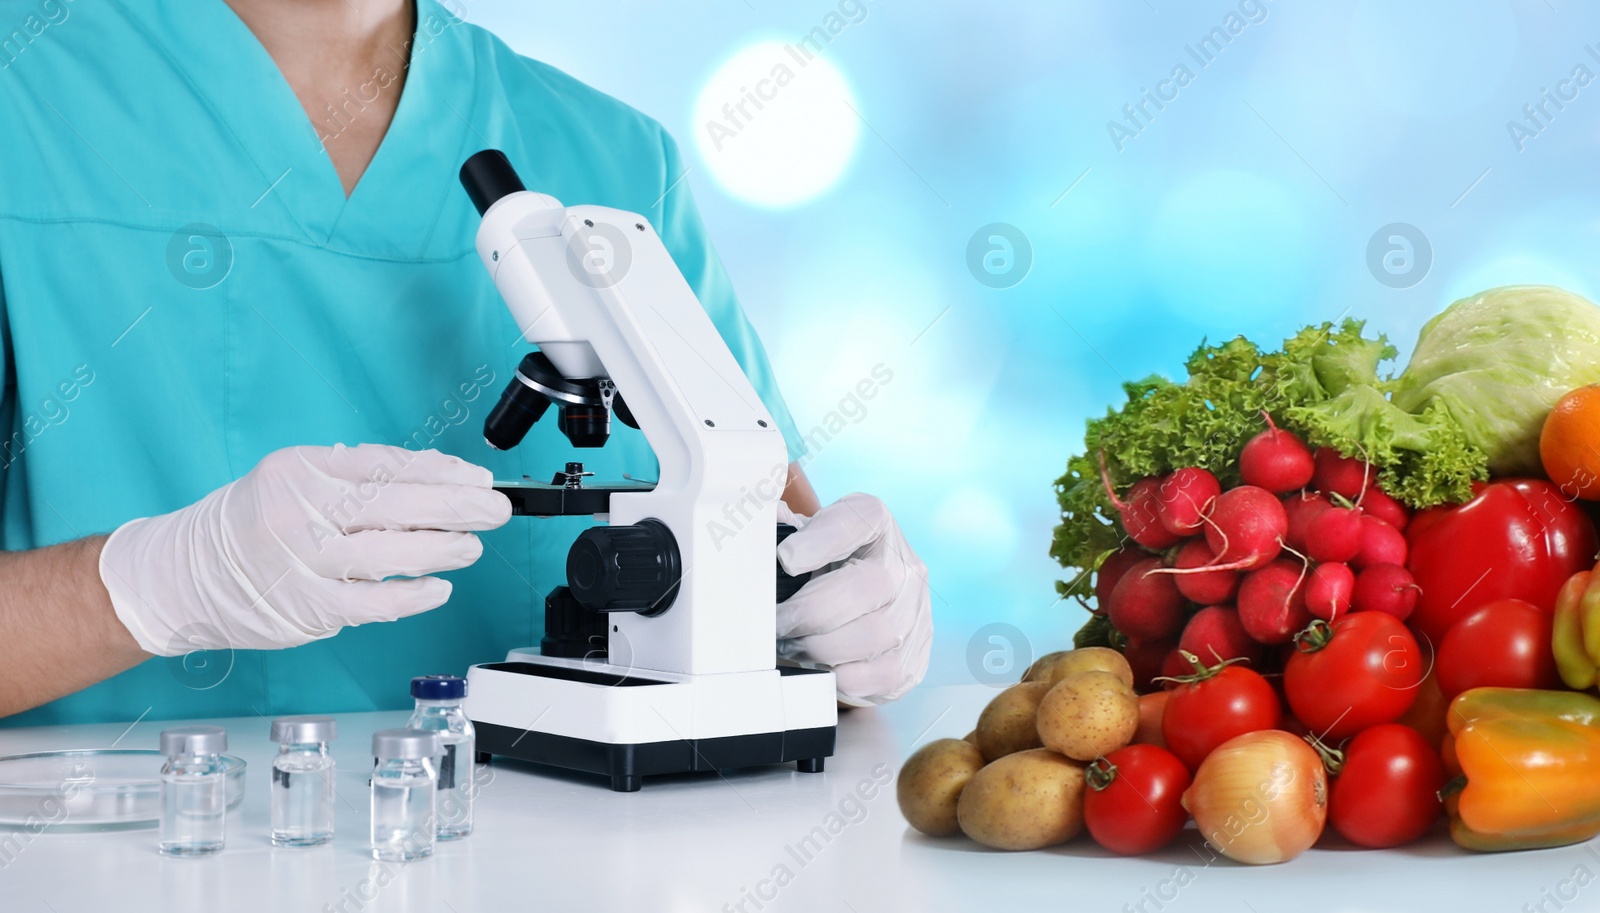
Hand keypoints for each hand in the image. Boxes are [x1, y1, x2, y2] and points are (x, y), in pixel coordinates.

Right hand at [100, 444, 510, 654]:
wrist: (184, 576)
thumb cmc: (256, 524)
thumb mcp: (300, 481)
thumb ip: (364, 478)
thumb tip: (443, 477)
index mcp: (301, 470)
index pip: (386, 465)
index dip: (440, 472)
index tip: (478, 478)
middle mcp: (299, 511)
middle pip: (394, 504)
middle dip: (456, 506)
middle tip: (494, 509)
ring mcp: (301, 562)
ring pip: (388, 553)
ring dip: (441, 549)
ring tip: (470, 547)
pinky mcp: (305, 608)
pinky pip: (371, 604)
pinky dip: (411, 596)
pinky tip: (436, 587)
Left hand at [777, 493, 931, 705]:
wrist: (865, 608)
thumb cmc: (826, 570)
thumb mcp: (807, 538)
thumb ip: (784, 531)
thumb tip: (762, 529)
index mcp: (876, 524)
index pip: (858, 520)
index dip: (820, 541)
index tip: (786, 559)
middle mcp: (905, 566)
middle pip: (865, 588)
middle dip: (808, 612)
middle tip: (776, 623)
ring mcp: (915, 615)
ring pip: (873, 636)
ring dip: (819, 646)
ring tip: (793, 643)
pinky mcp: (913, 659)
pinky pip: (879, 675)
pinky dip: (841, 673)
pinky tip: (821, 663)